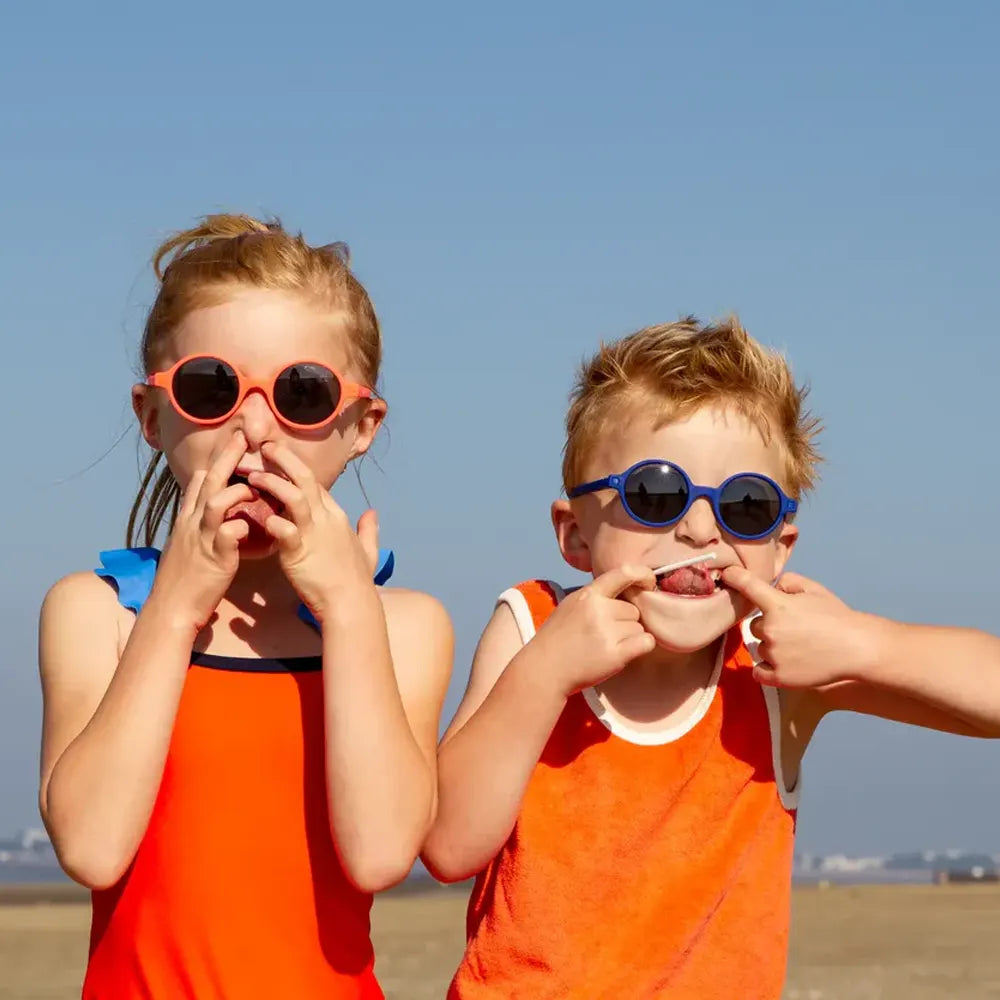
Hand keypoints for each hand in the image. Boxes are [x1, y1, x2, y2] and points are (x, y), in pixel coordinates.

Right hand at [151, 431, 251, 630]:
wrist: (171, 609)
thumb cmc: (184, 580)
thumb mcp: (187, 545)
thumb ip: (199, 526)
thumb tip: (211, 512)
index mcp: (187, 520)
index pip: (200, 482)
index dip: (216, 462)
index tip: (232, 443)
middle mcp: (192, 524)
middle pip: (209, 482)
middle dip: (226, 457)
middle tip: (243, 436)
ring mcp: (202, 540)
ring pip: (216, 503)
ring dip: (236, 492)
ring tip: (254, 489)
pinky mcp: (214, 559)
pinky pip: (228, 535)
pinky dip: (241, 527)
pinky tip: (251, 527)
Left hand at [249, 442, 376, 621]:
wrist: (351, 603)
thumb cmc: (356, 580)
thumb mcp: (368, 551)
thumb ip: (369, 530)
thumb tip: (373, 513)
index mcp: (336, 516)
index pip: (315, 483)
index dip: (296, 469)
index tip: (279, 459)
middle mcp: (326, 519)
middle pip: (305, 479)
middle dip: (284, 459)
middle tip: (265, 446)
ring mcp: (313, 534)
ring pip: (293, 496)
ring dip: (272, 483)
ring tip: (252, 476)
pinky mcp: (299, 552)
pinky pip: (284, 530)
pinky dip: (271, 520)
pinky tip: (258, 516)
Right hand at [531, 565, 656, 696]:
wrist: (544, 670)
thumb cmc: (558, 639)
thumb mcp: (571, 606)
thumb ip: (595, 597)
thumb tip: (625, 591)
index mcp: (587, 595)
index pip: (622, 574)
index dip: (642, 575)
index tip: (650, 582)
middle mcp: (598, 610)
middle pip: (633, 609)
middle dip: (626, 621)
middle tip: (606, 634)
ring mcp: (607, 631)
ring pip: (640, 627)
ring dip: (631, 637)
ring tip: (608, 645)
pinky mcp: (615, 654)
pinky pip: (646, 642)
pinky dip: (642, 646)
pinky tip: (627, 651)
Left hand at [721, 568, 876, 687]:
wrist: (857, 648)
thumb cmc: (836, 617)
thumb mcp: (814, 589)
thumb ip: (788, 582)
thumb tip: (772, 587)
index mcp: (777, 605)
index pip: (746, 585)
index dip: (734, 577)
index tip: (726, 575)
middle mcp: (770, 629)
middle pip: (754, 625)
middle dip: (769, 624)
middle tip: (793, 628)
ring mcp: (773, 655)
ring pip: (759, 647)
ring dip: (772, 646)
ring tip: (798, 646)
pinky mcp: (778, 676)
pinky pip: (759, 671)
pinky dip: (767, 668)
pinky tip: (783, 663)